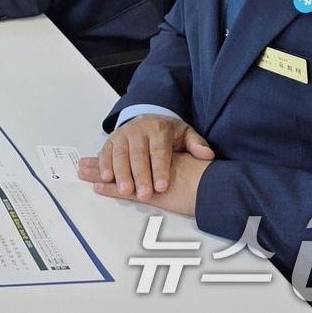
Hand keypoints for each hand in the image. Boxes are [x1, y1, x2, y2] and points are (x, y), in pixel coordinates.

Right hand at [76, 114, 213, 207]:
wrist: (149, 119)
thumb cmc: (168, 133)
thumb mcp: (186, 134)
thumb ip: (197, 144)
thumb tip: (207, 155)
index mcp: (159, 129)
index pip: (159, 151)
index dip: (160, 169)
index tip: (162, 187)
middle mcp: (139, 130)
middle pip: (138, 154)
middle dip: (140, 175)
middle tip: (143, 193)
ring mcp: (123, 134)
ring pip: (120, 154)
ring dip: (121, 173)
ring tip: (124, 189)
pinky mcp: (112, 139)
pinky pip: (106, 152)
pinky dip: (104, 164)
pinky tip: (106, 178)